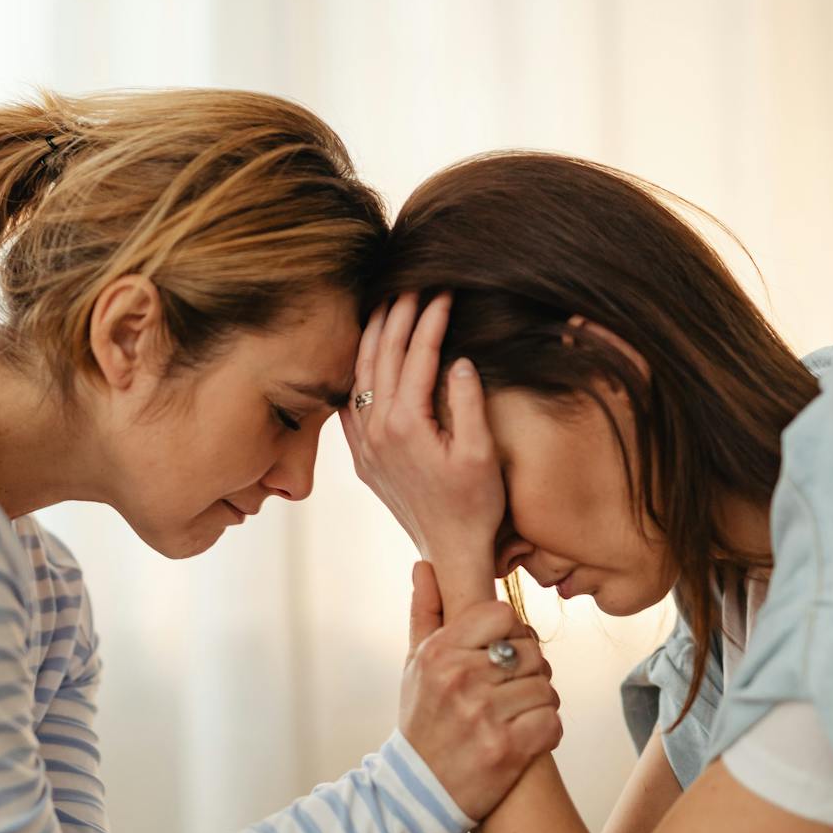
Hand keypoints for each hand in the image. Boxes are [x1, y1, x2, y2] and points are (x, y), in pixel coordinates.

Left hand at [344, 293, 505, 596]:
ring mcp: (365, 444)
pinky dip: (358, 371)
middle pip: (383, 357)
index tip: (443, 290)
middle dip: (397, 314)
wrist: (451, 550)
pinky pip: (351, 404)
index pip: (417, 355)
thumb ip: (468, 403)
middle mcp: (377, 431)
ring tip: (386, 303)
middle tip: (412, 282)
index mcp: (406, 425)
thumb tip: (458, 360)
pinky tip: (366, 354)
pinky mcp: (362, 456)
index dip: (431, 319)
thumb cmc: (475, 505)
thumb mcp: (481, 454)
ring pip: (361, 375)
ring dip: (374, 336)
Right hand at [398, 561, 562, 820]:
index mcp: (441, 652)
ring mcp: (485, 715)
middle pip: (532, 652)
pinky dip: (546, 731)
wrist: (416, 793)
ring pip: (546, 687)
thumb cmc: (421, 722)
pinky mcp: (508, 750)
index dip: (512, 634)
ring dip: (539, 704)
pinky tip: (523, 738)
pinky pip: (553, 722)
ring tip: (514, 717)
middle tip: (510, 692)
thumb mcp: (414, 664)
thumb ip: (425, 612)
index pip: (504, 615)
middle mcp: (461, 679)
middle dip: (529, 672)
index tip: (501, 656)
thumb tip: (424, 564)